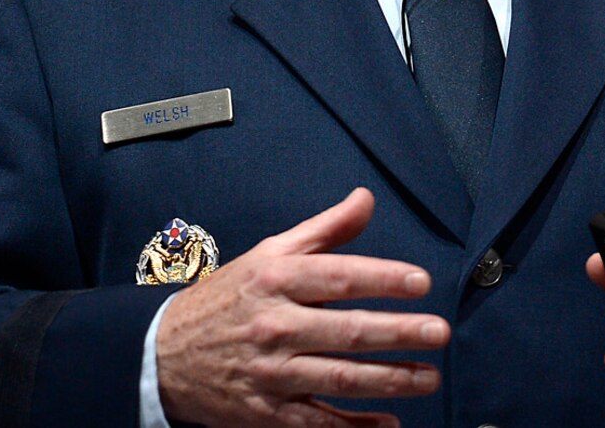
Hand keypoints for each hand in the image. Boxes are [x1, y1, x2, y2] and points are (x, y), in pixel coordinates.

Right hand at [155, 188, 446, 426]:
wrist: (165, 353)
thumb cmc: (227, 298)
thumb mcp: (268, 254)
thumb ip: (323, 231)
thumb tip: (365, 200)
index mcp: (274, 279)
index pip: (337, 277)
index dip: (382, 278)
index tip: (421, 282)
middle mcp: (274, 324)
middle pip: (347, 331)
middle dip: (398, 332)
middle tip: (439, 332)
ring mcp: (271, 372)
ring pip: (341, 378)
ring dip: (391, 380)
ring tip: (429, 376)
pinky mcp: (268, 412)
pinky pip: (320, 422)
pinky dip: (356, 427)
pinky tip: (389, 424)